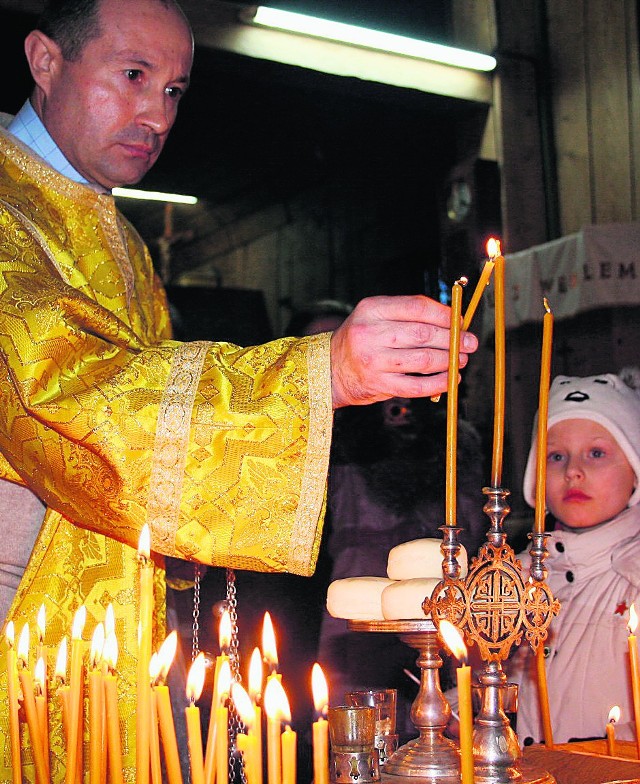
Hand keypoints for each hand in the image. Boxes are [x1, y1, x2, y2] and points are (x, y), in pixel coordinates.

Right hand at [330, 295, 477, 407]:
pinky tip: (450, 378)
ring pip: (423, 360)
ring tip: (461, 359)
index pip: (416, 307)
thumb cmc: (361, 340)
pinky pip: (416, 386)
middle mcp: (370, 333)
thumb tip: (452, 320)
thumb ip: (407, 315)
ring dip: (449, 360)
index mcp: (372, 309)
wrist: (328, 369)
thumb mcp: (375, 316)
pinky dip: (438, 383)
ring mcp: (374, 361)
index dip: (444, 314)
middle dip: (453, 338)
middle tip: (469, 343)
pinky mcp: (378, 384)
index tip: (460, 320)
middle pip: (423, 334)